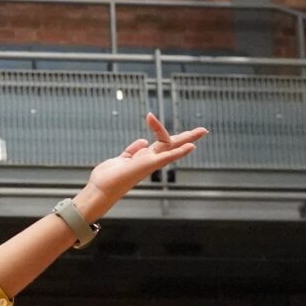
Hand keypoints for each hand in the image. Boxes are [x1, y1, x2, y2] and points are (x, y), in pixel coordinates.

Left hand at [81, 113, 208, 213]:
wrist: (101, 189)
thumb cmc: (108, 178)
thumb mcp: (121, 159)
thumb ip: (132, 151)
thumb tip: (144, 141)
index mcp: (144, 158)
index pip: (159, 141)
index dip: (158, 128)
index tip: (150, 116)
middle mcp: (150, 160)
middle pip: (172, 144)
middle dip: (188, 137)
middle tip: (204, 130)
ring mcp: (151, 162)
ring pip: (173, 147)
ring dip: (187, 138)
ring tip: (202, 131)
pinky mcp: (149, 165)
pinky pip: (168, 156)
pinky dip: (179, 151)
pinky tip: (191, 146)